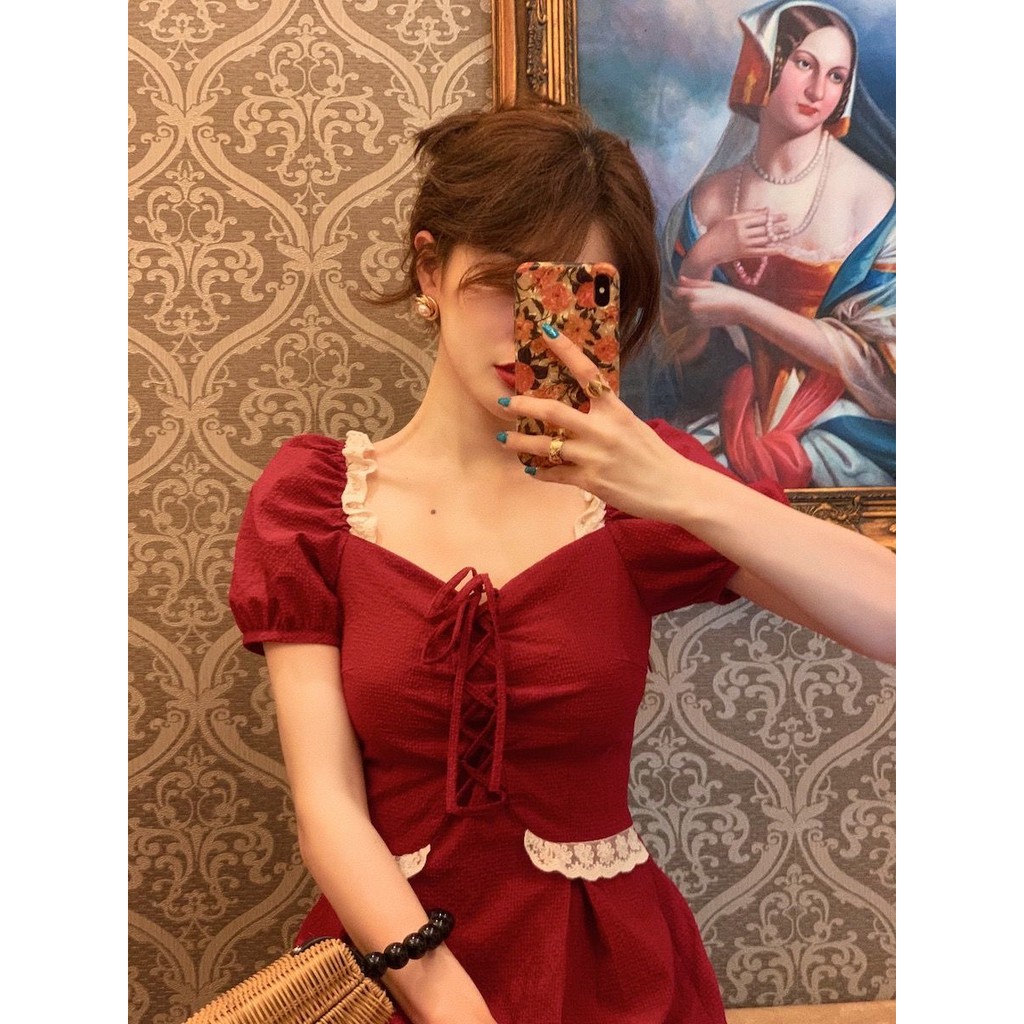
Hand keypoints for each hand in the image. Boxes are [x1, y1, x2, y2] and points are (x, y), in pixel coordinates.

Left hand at [496, 326, 691, 521]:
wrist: (675, 488)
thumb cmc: (655, 457)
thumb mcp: (633, 426)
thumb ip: (607, 416)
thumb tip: (585, 408)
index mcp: (616, 410)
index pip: (587, 372)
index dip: (565, 350)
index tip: (545, 331)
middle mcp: (602, 429)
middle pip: (553, 410)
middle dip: (523, 404)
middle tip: (505, 401)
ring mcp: (594, 456)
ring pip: (545, 445)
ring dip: (520, 441)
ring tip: (503, 437)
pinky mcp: (590, 480)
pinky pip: (555, 474)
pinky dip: (540, 472)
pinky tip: (530, 469)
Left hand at [667, 275, 747, 331]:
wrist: (740, 309)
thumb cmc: (727, 294)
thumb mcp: (711, 285)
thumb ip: (693, 283)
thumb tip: (680, 279)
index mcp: (692, 293)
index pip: (675, 293)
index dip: (678, 292)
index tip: (684, 292)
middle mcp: (690, 306)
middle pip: (677, 304)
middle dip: (681, 303)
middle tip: (696, 300)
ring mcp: (693, 317)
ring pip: (681, 315)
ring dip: (685, 312)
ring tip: (701, 308)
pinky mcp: (698, 326)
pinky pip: (689, 323)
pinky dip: (692, 320)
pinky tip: (704, 315)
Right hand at [701, 208, 786, 264]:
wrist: (706, 250)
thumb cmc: (717, 233)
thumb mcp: (729, 219)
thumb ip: (747, 214)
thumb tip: (765, 209)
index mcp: (737, 221)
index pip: (759, 218)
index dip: (772, 217)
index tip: (783, 215)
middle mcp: (741, 232)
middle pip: (763, 227)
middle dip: (777, 226)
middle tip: (789, 224)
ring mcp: (742, 243)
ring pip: (764, 238)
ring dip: (777, 236)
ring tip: (788, 233)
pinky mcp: (743, 254)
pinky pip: (761, 252)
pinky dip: (772, 250)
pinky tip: (781, 249)